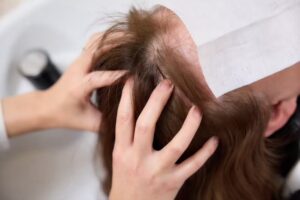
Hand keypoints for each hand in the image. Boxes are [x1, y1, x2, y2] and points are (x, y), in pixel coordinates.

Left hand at [2, 34, 124, 135]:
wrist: (47, 106)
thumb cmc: (66, 115)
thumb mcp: (88, 123)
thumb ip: (107, 121)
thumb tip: (129, 118)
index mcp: (77, 87)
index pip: (97, 78)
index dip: (116, 76)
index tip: (132, 75)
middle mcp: (77, 70)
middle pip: (96, 48)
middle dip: (118, 44)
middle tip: (137, 45)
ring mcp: (79, 61)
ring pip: (97, 40)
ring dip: (114, 37)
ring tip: (132, 39)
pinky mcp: (82, 58)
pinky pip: (96, 41)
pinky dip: (109, 38)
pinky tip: (122, 41)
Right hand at [109, 79, 218, 199]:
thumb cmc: (125, 180)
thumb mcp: (120, 157)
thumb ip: (128, 137)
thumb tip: (136, 110)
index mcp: (122, 151)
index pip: (123, 119)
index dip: (126, 97)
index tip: (131, 78)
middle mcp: (137, 159)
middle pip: (146, 125)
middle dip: (156, 101)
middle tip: (168, 84)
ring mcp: (157, 171)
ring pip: (176, 145)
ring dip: (189, 126)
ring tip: (196, 109)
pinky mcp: (172, 182)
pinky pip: (192, 165)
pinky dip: (205, 152)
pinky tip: (214, 140)